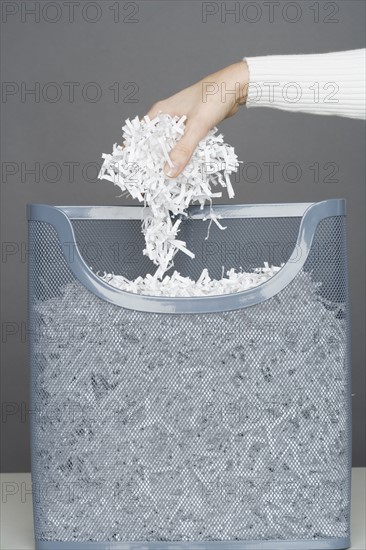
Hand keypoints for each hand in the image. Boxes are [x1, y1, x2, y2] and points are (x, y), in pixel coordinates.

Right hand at [146, 61, 248, 177]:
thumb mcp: (197, 126)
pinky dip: (184, 156)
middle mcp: (167, 118)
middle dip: (154, 162)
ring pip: (170, 147)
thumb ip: (183, 150)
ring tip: (167, 179)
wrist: (236, 86)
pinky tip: (184, 169)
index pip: (140, 137)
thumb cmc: (214, 96)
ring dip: (170, 161)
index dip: (136, 155)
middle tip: (152, 182)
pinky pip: (184, 146)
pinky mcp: (192, 128)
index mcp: (160, 113)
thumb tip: (169, 172)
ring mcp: (180, 124)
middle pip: (155, 145)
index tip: (135, 172)